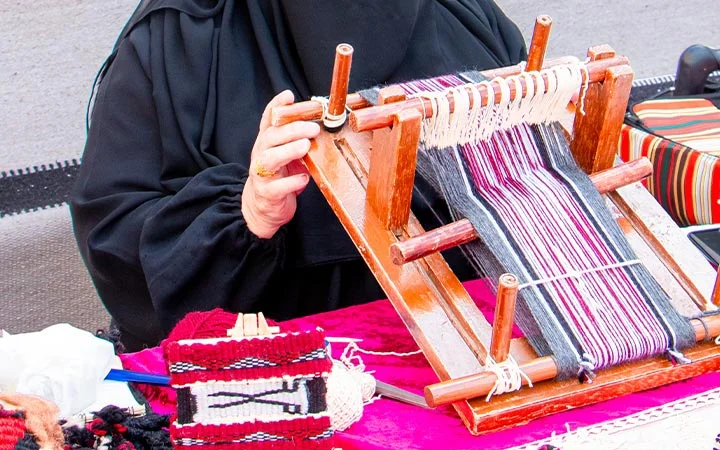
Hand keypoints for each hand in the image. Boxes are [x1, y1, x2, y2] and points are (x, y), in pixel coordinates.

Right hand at [242, 90, 320, 238]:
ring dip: (288, 150)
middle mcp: (261, 155)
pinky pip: (277, 187)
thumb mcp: (286, 154)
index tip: (288, 96)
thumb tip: (320, 125)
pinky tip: (304, 177)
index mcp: (267, 143)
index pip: (268, 120)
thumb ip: (297, 140)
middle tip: (313, 128)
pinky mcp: (267, 194)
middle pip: (271, 137)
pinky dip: (292, 182)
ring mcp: (261, 174)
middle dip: (292, 129)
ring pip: (270, 158)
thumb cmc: (279, 177)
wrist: (263, 208)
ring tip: (305, 146)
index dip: (276, 106)